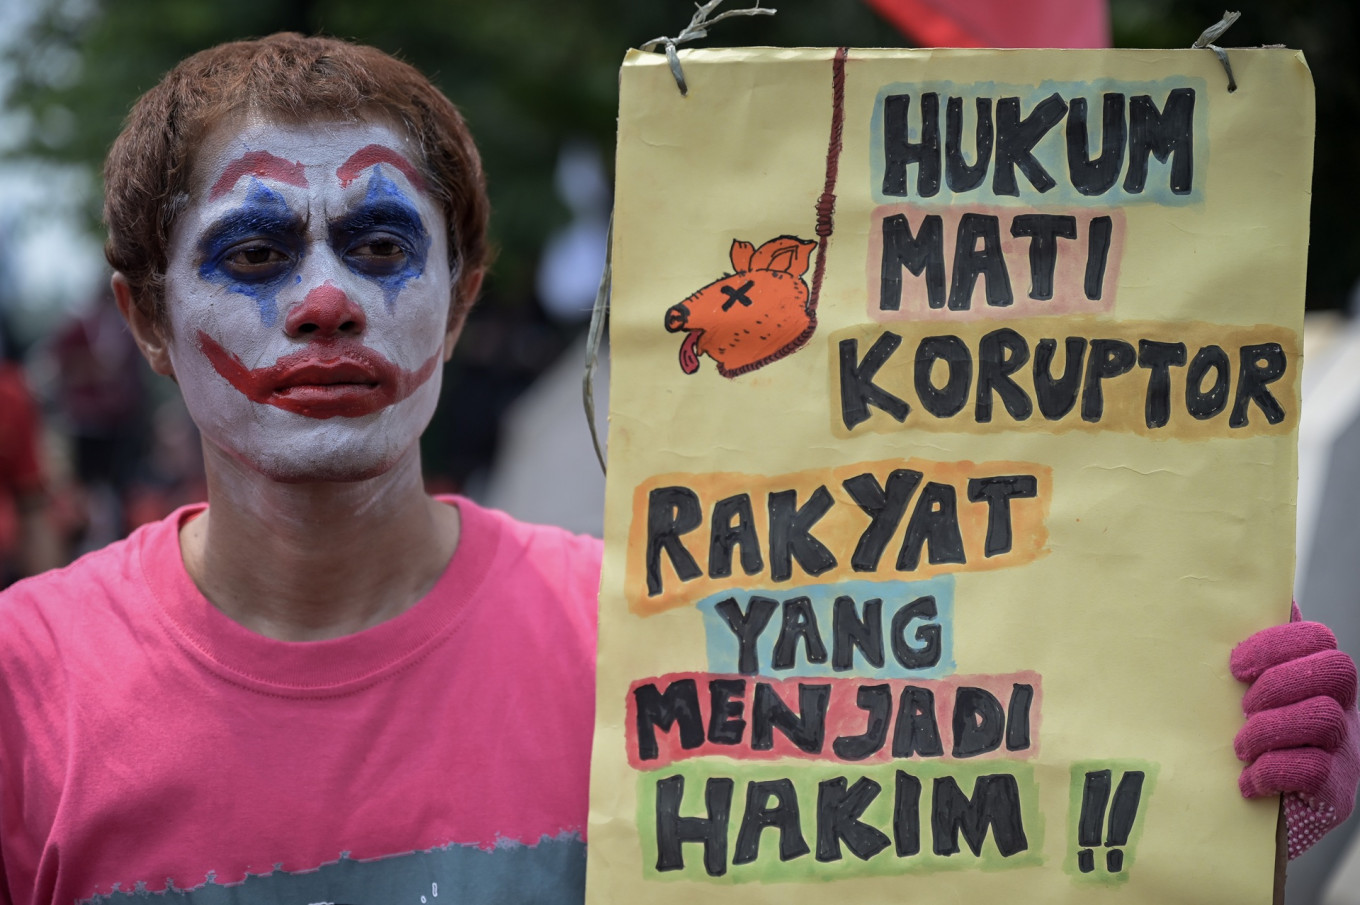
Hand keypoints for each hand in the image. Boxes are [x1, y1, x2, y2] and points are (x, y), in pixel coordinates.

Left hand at [1231, 602, 1359, 858]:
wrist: (1250, 820)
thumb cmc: (1243, 742)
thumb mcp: (1240, 694)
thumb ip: (1247, 654)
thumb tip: (1245, 596)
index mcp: (1316, 679)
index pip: (1317, 638)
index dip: (1275, 645)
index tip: (1235, 666)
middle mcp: (1341, 709)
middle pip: (1335, 669)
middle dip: (1279, 683)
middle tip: (1244, 707)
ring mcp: (1343, 751)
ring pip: (1324, 717)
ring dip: (1270, 729)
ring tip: (1240, 746)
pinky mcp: (1334, 792)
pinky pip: (1313, 769)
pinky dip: (1272, 771)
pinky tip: (1248, 781)